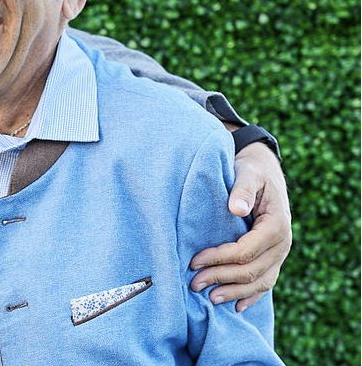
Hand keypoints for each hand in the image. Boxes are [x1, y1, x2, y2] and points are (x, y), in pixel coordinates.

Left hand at [189, 142, 291, 310]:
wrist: (265, 172)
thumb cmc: (252, 171)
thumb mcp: (247, 172)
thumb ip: (242, 189)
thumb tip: (236, 209)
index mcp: (276, 224)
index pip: (246, 250)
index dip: (219, 258)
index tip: (194, 261)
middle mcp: (282, 243)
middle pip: (251, 270)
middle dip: (221, 278)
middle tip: (193, 283)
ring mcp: (279, 253)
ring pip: (260, 281)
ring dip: (234, 291)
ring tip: (210, 298)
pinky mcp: (274, 257)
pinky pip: (266, 281)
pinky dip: (251, 295)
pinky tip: (236, 305)